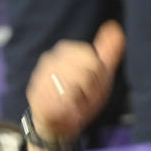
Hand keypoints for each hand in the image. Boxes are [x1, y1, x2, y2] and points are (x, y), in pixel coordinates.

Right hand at [24, 21, 125, 150]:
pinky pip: (58, 103)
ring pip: (71, 90)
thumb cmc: (81, 96)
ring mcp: (40, 77)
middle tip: (82, 98)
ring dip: (78, 103)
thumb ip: (108, 52)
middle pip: (84, 75)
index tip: (92, 86)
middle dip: (88, 92)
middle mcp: (50, 59)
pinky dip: (67, 112)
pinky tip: (65, 113)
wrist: (58, 123)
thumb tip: (115, 27)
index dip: (97, 79)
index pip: (94, 63)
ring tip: (74, 106)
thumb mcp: (100, 74)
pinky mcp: (35, 96)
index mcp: (67, 50)